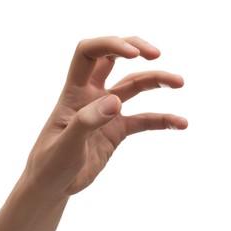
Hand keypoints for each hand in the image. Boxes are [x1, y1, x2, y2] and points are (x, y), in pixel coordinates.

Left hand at [25, 36, 187, 195]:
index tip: (135, 55)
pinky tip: (179, 123)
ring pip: (133, 87)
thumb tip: (115, 102)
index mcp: (73, 94)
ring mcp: (106, 113)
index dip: (110, 45)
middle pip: (112, 60)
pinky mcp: (116, 130)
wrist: (54, 184)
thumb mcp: (65, 146)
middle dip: (134, 49)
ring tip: (179, 82)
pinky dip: (161, 120)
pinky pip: (143, 121)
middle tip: (156, 54)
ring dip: (156, 81)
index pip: (88, 54)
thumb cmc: (51, 164)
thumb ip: (86, 122)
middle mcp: (92, 97)